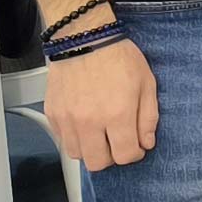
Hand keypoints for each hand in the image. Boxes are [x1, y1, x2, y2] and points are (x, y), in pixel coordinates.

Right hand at [47, 32, 159, 169]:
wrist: (84, 38)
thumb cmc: (117, 56)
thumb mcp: (146, 83)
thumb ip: (148, 117)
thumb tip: (146, 143)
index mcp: (117, 114)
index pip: (124, 155)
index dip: (134, 154)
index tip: (136, 147)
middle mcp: (89, 121)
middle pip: (98, 163)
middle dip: (112, 157)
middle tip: (117, 143)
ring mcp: (68, 119)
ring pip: (77, 155)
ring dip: (91, 150)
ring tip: (100, 134)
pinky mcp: (53, 114)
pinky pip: (62, 140)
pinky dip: (75, 138)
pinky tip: (85, 124)